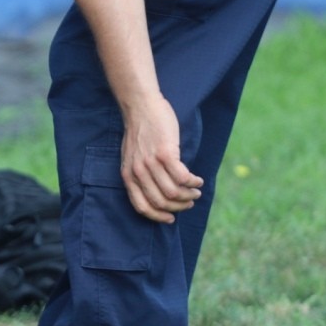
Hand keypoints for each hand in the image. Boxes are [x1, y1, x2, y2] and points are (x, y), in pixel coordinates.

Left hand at [121, 95, 203, 222]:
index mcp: (127, 175)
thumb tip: (158, 193)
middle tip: (190, 201)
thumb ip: (140, 174)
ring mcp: (150, 163)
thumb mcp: (132, 157)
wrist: (141, 107)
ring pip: (173, 192)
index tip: (171, 218)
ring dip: (189, 195)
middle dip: (179, 206)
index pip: (142, 206)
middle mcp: (137, 172)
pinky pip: (183, 177)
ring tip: (196, 190)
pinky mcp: (165, 153)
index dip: (158, 216)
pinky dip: (193, 182)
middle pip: (161, 201)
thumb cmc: (140, 132)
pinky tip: (197, 180)